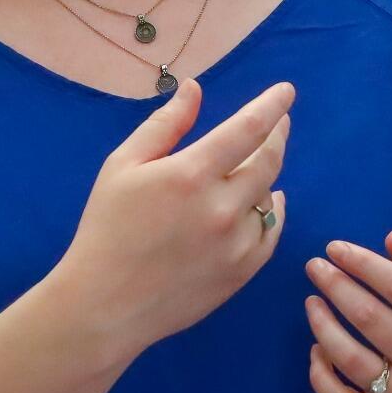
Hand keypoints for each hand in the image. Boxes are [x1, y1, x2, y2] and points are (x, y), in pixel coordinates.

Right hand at [51, 79, 292, 364]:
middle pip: (269, 162)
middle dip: (277, 135)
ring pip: (269, 198)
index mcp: (191, 174)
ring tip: (250, 169)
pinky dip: (272, 213)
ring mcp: (237, 244)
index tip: (286, 92)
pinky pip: (270, 233)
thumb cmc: (107, 228)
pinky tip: (266, 203)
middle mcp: (222, 207)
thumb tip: (194, 89)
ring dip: (264, 178)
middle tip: (279, 122)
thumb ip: (164, 125)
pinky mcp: (242, 273)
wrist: (106, 303)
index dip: (272, 106)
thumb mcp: (123, 166)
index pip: (248, 129)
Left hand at [303, 232, 391, 392]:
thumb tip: (389, 238)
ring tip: (311, 302)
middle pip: (371, 318)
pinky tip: (316, 350)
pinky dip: (320, 374)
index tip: (335, 248)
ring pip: (350, 358)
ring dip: (322, 325)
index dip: (364, 264)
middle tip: (314, 266)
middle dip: (336, 286)